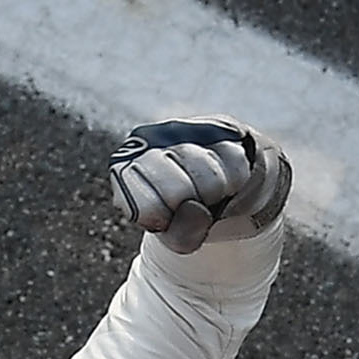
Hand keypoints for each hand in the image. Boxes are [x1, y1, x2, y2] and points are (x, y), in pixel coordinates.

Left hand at [108, 117, 290, 253]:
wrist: (218, 182)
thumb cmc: (186, 211)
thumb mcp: (176, 235)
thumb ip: (182, 235)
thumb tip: (196, 208)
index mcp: (122, 170)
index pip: (148, 208)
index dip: (168, 221)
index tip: (169, 215)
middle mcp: (146, 141)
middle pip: (180, 191)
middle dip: (195, 206)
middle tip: (193, 201)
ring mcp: (183, 127)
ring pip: (210, 177)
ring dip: (218, 193)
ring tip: (209, 189)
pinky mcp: (216, 123)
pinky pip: (234, 163)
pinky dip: (236, 179)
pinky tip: (223, 173)